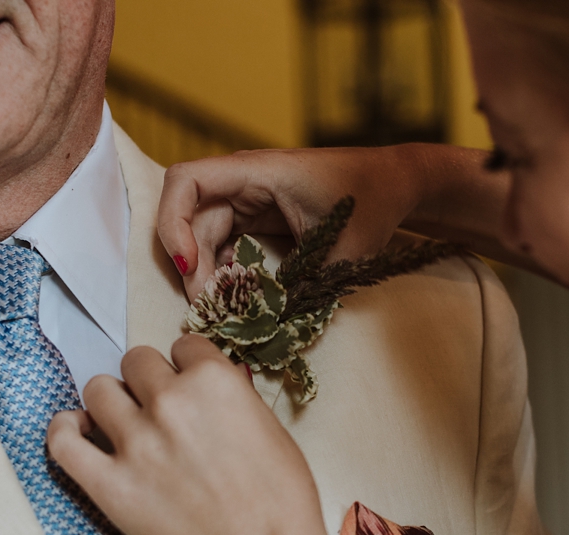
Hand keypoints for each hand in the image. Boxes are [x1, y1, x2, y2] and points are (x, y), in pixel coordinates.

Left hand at [47, 335, 331, 534]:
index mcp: (214, 381)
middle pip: (136, 362)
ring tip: (124, 422)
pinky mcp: (108, 483)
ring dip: (112, 401)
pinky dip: (65, 429)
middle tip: (160, 408)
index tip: (188, 385)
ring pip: (98, 390)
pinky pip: (63, 441)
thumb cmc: (281, 498)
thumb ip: (233, 400)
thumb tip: (210, 390)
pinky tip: (78, 430)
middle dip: (149, 380)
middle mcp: (169, 401)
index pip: (183, 346)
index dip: (186, 366)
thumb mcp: (270, 428)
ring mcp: (134, 442)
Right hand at [159, 146, 421, 298]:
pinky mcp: (259, 219)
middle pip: (192, 221)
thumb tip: (270, 329)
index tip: (189, 267)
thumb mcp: (343, 250)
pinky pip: (228, 246)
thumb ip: (306, 287)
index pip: (186, 181)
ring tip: (223, 315)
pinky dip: (228, 275)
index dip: (173, 224)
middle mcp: (245, 181)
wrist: (395, 185)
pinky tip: (240, 301)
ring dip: (209, 276)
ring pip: (207, 238)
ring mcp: (250, 200)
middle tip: (208, 312)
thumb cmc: (372, 202)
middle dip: (194, 268)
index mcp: (258, 171)